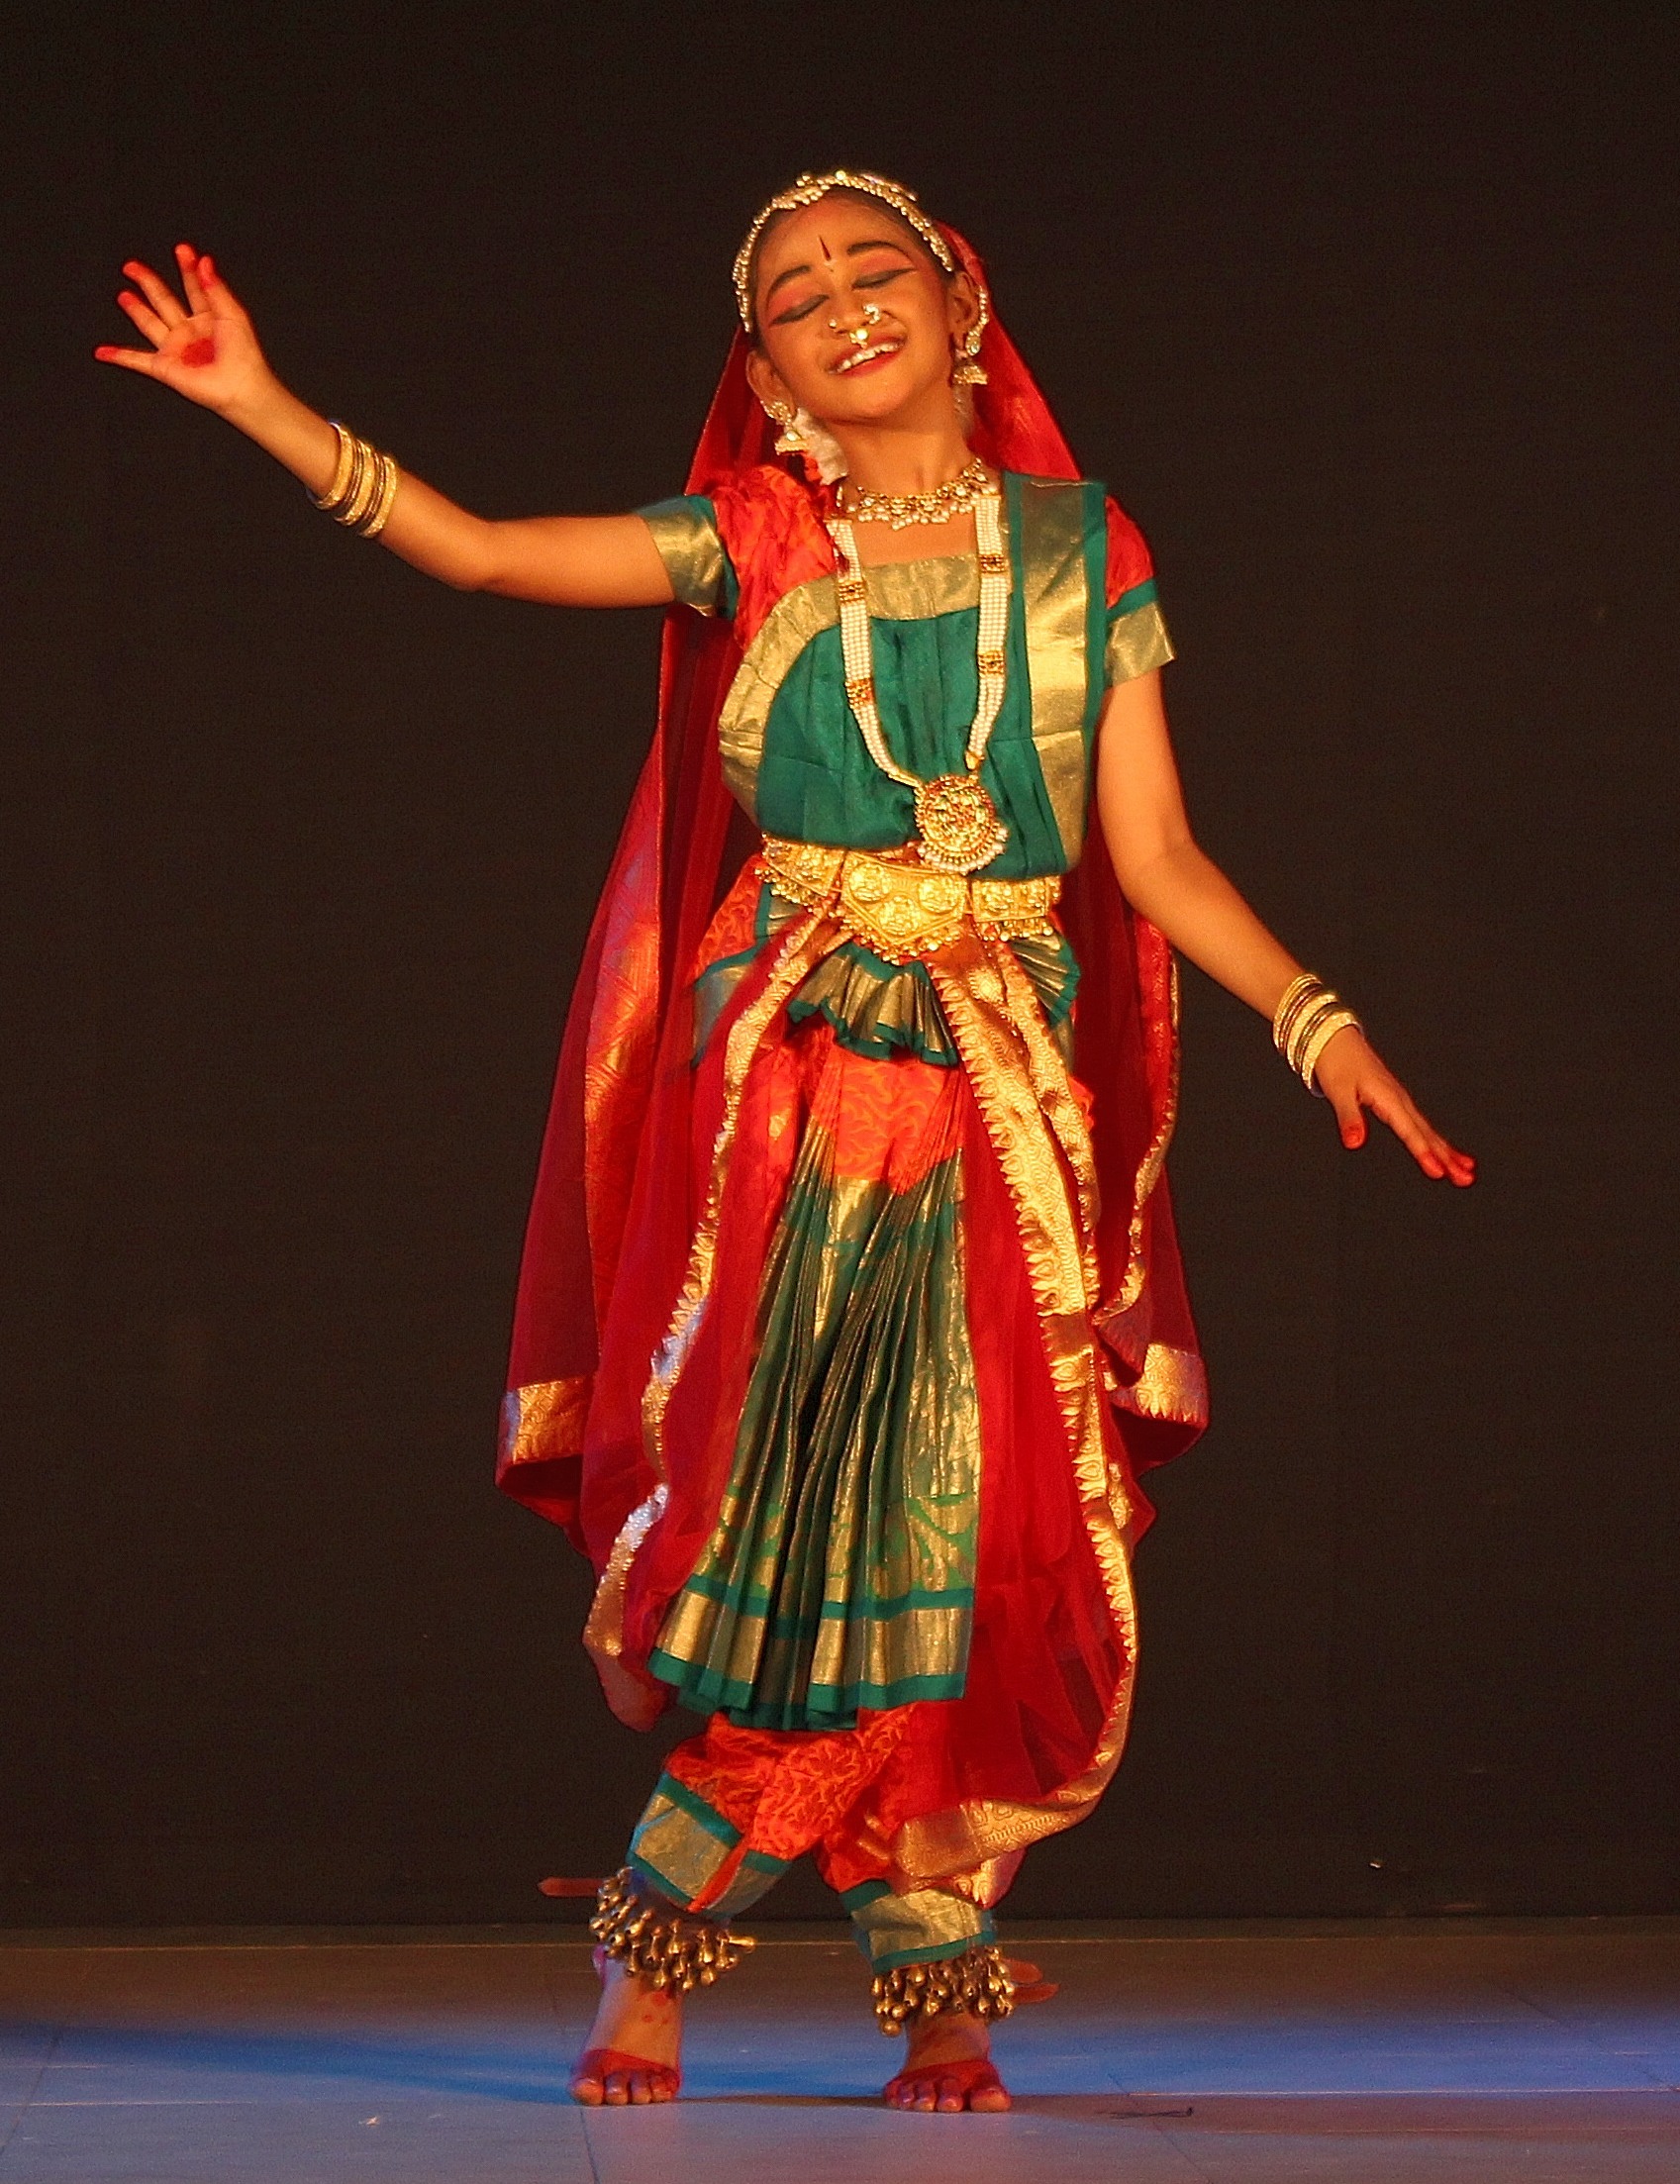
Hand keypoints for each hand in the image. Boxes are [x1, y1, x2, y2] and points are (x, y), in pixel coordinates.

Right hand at [95, 244, 275, 417]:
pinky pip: (137, 361)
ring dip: (135, 309)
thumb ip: (215, 288)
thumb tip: (204, 262)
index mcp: (209, 319)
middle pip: (164, 301)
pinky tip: (104, 352)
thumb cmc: (244, 356)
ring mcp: (176, 349)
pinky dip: (119, 357)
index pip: (194, 288)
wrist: (240, 387)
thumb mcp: (233, 314)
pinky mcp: (165, 367)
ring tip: (124, 294)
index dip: (187, 268)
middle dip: (148, 282)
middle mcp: (191, 332)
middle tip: (133, 266)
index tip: (183, 250)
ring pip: (149, 324)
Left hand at [1312, 1026, 1475, 1185]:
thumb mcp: (1338, 1092)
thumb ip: (1349, 1118)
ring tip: (1466, 1172)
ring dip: (1448, 1153)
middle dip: (1447, 1158)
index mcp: (1388, 1098)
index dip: (1424, 1153)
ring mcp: (1402, 1101)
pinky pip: (1422, 1126)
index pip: (1409, 1132)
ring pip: (1430, 1131)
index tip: (1438, 1171)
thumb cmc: (1337, 1064)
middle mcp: (1401, 1100)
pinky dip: (1437, 1141)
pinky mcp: (1398, 1102)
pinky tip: (1448, 1154)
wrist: (1337, 1042)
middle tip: (1465, 1179)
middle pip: (1428, 1134)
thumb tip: (1354, 1143)